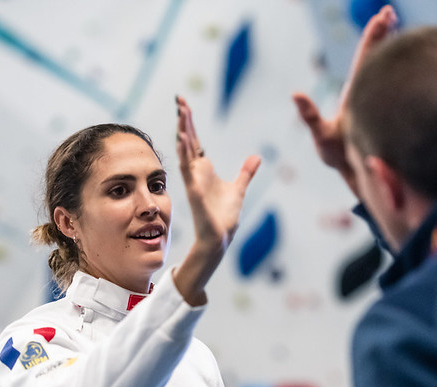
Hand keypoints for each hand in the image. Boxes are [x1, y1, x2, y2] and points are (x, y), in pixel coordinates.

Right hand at [173, 95, 260, 304]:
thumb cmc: (224, 215)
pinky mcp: (195, 193)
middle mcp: (196, 172)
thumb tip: (256, 157)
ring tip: (181, 115)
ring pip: (185, 153)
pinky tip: (182, 141)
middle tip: (180, 100)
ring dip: (183, 135)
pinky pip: (187, 172)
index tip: (184, 104)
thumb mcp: (239, 188)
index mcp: (204, 169)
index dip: (190, 122)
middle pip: (188, 141)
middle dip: (184, 121)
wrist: (220, 236)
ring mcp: (193, 182)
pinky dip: (185, 157)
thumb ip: (245, 172)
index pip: (195, 141)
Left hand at [292, 5, 397, 197]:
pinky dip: (413, 73)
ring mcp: (381, 100)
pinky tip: (423, 63)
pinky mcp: (391, 111)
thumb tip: (295, 93)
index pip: (366, 58)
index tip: (383, 16)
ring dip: (397, 46)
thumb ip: (309, 115)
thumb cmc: (337, 154)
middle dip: (385, 32)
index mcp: (356, 91)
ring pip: (391, 68)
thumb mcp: (321, 135)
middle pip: (378, 55)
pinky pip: (405, 89)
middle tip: (390, 11)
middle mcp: (369, 91)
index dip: (374, 36)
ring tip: (403, 26)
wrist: (352, 172)